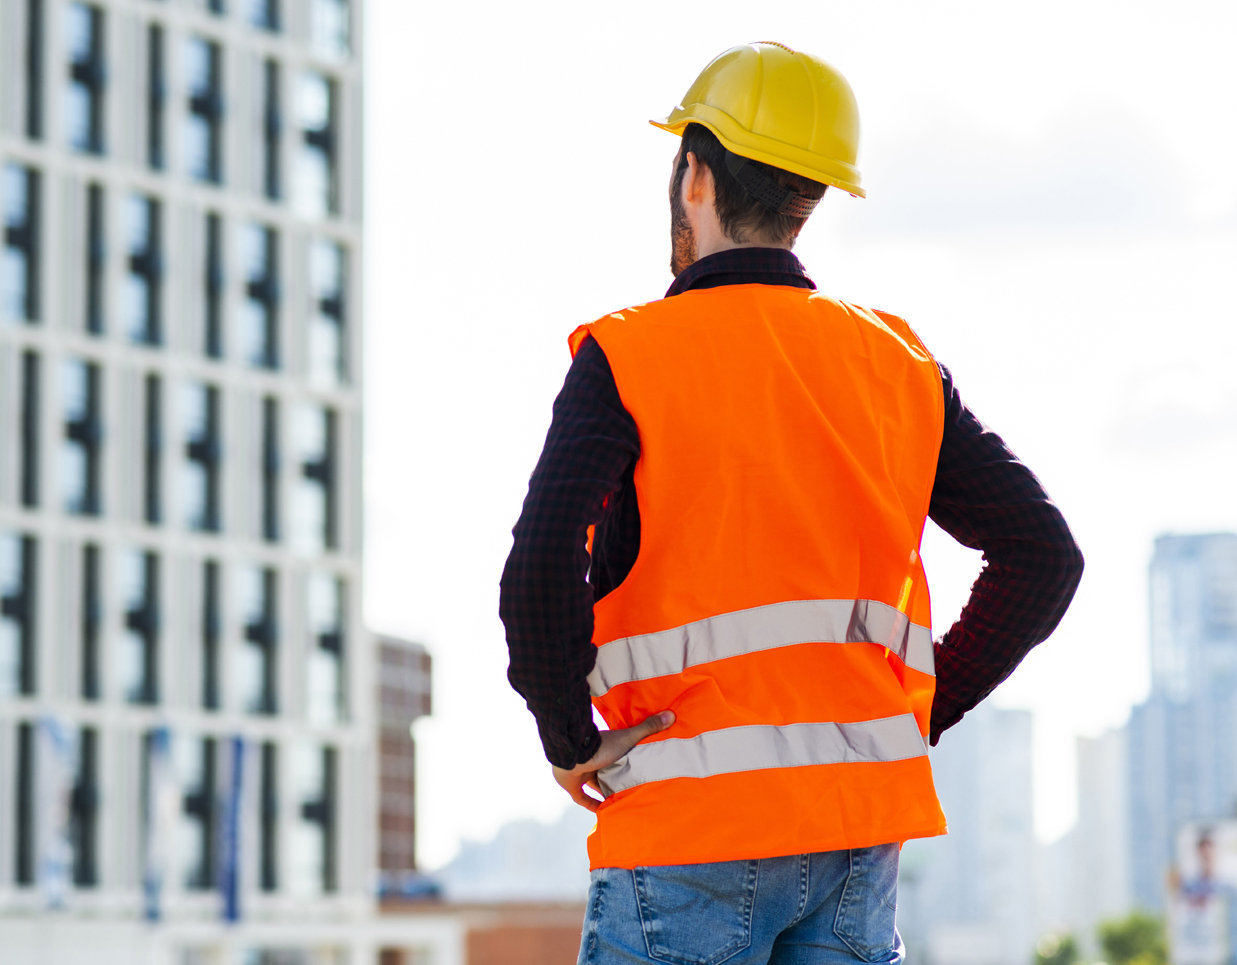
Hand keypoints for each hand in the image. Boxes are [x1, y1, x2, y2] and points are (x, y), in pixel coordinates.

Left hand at [553, 710, 674, 812]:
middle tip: (631, 791)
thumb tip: (672, 715)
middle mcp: (593, 760)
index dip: (625, 764)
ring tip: (621, 803)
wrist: (573, 754)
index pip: (617, 756)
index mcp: (605, 748)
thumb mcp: (629, 738)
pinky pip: (582, 798)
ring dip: (604, 793)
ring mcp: (581, 772)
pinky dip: (591, 805)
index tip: (637, 771)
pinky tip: (602, 812)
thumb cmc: (601, 746)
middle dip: (615, 781)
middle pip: (606, 772)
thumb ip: (648, 728)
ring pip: (594, 784)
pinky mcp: (572, 785)